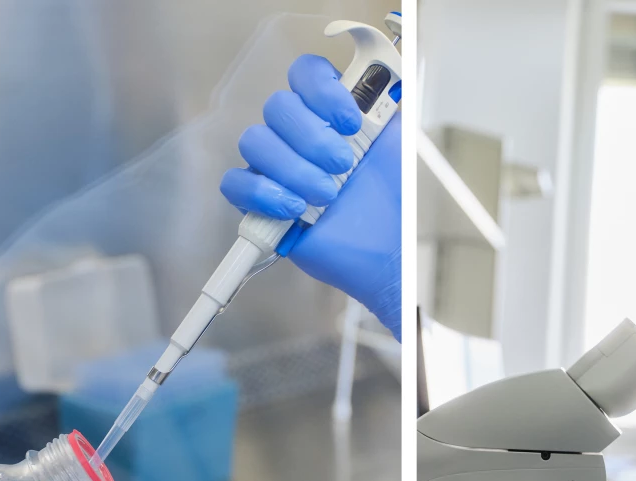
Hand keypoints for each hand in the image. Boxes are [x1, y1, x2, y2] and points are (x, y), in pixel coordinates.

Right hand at [220, 53, 400, 338]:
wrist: (387, 251)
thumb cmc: (394, 203)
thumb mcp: (399, 144)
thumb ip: (384, 104)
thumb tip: (376, 75)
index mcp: (329, 114)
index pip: (304, 74)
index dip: (321, 91)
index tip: (351, 122)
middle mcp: (300, 135)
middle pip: (276, 106)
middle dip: (312, 138)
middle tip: (343, 166)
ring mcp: (277, 167)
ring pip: (254, 142)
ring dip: (294, 169)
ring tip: (327, 195)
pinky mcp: (261, 202)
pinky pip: (235, 184)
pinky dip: (264, 193)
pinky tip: (296, 209)